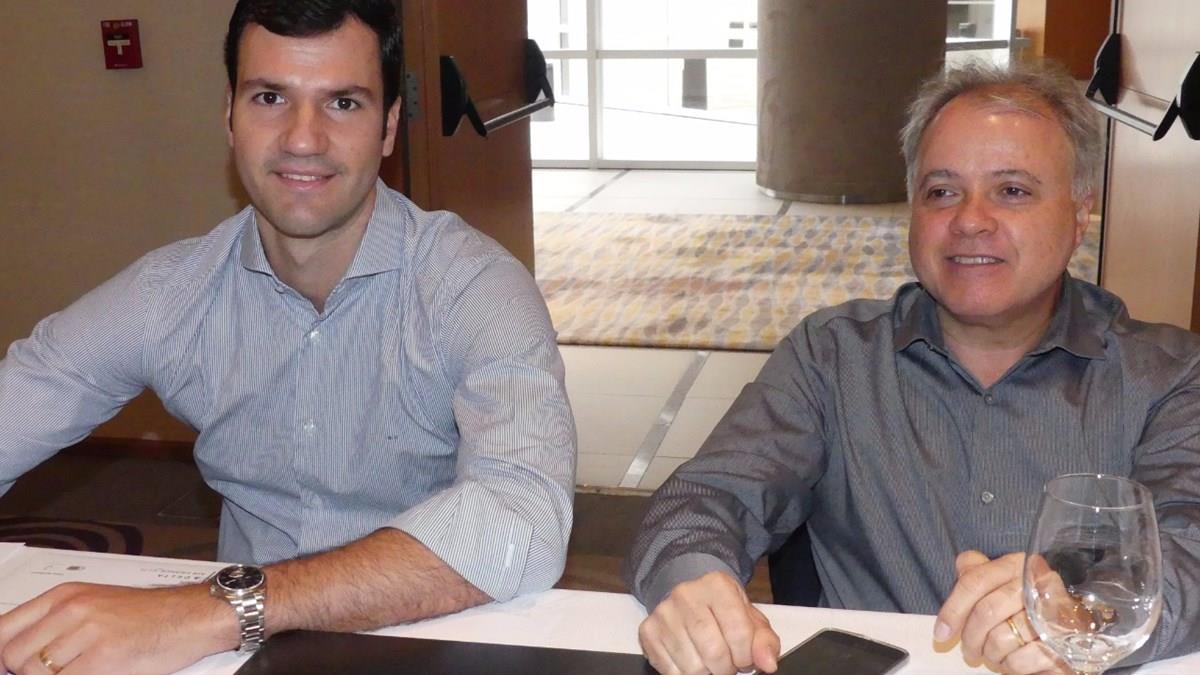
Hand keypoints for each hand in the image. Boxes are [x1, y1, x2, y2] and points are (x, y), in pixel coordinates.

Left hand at [0, 582, 234, 674]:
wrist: (191, 616)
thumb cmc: (147, 616)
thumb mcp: (95, 606)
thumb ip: (55, 625)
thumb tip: (14, 657)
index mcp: (64, 596)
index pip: (4, 629)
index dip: (2, 656)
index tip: (10, 667)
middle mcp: (71, 610)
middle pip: (14, 656)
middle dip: (26, 672)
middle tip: (56, 671)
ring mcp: (86, 633)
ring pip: (36, 671)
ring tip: (81, 669)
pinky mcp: (104, 658)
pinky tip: (98, 672)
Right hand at [638, 571, 779, 674]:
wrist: (688, 598)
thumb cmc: (722, 611)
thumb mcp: (750, 619)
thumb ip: (764, 641)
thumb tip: (767, 663)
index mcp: (717, 586)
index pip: (739, 632)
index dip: (746, 655)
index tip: (745, 658)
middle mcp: (686, 595)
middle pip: (714, 652)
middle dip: (726, 668)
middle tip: (728, 664)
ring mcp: (664, 613)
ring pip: (693, 667)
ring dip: (706, 672)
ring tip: (710, 661)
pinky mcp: (648, 631)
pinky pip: (671, 672)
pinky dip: (686, 674)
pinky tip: (692, 660)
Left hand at [935, 550, 1069, 673]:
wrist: (1077, 636)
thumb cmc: (1029, 610)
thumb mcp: (1003, 586)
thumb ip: (980, 573)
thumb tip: (965, 563)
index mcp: (1020, 565)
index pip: (975, 580)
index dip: (952, 609)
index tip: (941, 632)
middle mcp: (1040, 584)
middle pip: (986, 611)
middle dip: (970, 637)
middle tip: (969, 651)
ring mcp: (1056, 614)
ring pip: (1001, 639)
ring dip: (991, 654)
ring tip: (994, 655)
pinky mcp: (1066, 645)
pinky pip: (1020, 660)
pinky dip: (1010, 666)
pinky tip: (1013, 662)